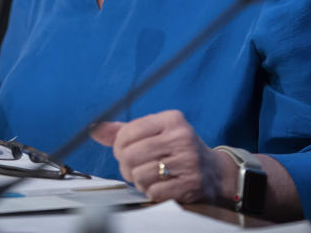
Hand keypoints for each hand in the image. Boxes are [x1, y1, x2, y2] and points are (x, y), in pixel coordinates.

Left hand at [90, 110, 233, 202]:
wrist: (215, 172)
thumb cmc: (178, 150)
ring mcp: (187, 161)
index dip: (118, 145)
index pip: (129, 131)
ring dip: (138, 180)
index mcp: (172, 119)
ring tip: (148, 177)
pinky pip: (153, 192)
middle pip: (130, 154)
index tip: (123, 151)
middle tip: (132, 168)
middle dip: (125, 165)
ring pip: (139, 175)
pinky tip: (159, 186)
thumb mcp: (156, 133)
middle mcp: (181, 137)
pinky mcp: (190, 184)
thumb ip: (125, 131)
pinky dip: (151, 192)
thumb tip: (95, 130)